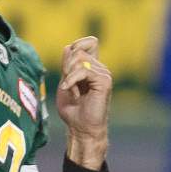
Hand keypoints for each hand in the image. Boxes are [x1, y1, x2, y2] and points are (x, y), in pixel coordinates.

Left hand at [57, 36, 111, 168]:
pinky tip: (70, 90)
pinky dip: (72, 79)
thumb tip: (69, 47)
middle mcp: (100, 68)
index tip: (67, 68)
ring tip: (70, 89)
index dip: (76, 46)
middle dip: (66, 64)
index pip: (90, 42)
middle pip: (78, 49)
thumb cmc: (73, 110)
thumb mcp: (65, 82)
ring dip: (68, 73)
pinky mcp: (104, 81)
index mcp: (93, 67)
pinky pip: (83, 70)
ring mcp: (104, 74)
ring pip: (79, 58)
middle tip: (67, 83)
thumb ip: (67, 66)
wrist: (81, 129)